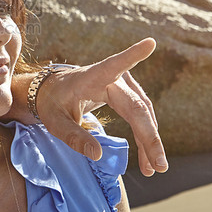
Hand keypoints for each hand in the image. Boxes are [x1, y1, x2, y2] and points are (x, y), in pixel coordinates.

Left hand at [36, 38, 167, 175]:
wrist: (51, 92)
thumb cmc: (52, 103)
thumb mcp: (54, 122)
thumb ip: (74, 137)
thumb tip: (97, 155)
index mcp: (92, 77)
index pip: (114, 64)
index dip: (132, 55)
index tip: (149, 43)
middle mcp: (112, 78)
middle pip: (137, 107)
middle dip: (150, 137)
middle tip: (160, 166)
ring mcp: (122, 85)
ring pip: (143, 113)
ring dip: (150, 141)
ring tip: (154, 168)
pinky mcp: (126, 94)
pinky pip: (140, 116)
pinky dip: (145, 137)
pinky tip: (148, 159)